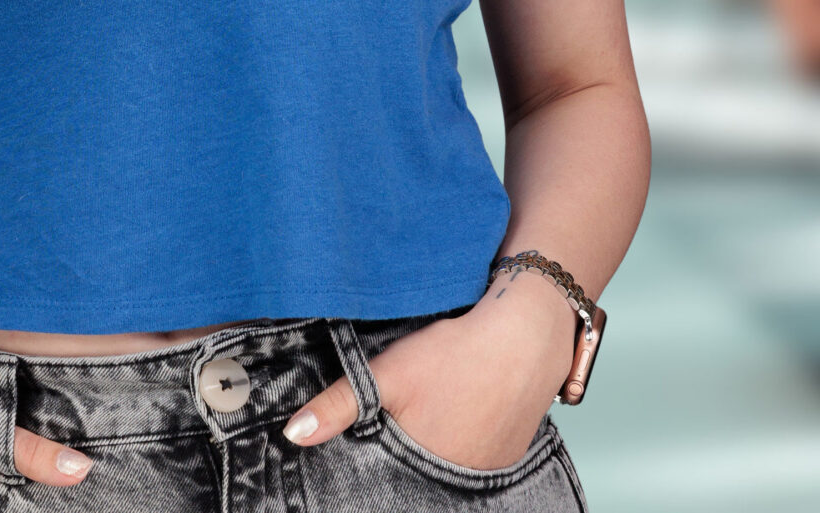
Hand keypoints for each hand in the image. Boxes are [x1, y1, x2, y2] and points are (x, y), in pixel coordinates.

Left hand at [278, 284, 578, 471]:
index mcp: (425, 471)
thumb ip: (339, 406)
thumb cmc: (455, 354)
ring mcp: (489, 471)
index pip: (387, 484)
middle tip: (403, 425)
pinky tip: (457, 415)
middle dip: (400, 461)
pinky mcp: (510, 454)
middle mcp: (460, 480)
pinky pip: (474, 459)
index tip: (365, 461)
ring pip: (446, 469)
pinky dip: (461, 443)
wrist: (526, 334)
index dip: (375, 472)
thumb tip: (293, 435)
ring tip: (431, 416)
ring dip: (432, 452)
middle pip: (416, 478)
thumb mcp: (388, 374)